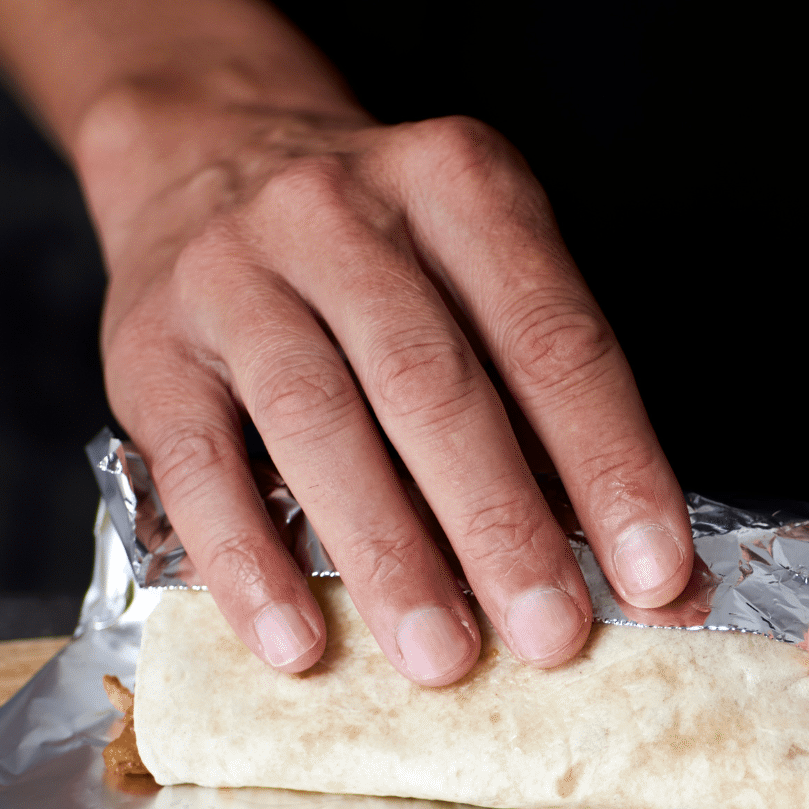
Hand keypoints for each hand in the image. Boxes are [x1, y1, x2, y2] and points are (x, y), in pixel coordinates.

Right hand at [88, 93, 694, 679]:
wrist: (200, 151)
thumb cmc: (379, 249)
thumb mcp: (476, 271)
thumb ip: (554, 410)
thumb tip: (660, 578)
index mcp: (458, 185)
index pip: (553, 339)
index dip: (612, 464)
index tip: (656, 576)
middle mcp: (340, 213)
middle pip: (434, 384)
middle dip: (502, 524)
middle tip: (553, 634)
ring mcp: (233, 273)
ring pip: (318, 423)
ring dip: (387, 554)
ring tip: (441, 657)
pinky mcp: (148, 348)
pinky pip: (198, 466)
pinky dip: (249, 562)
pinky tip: (295, 640)